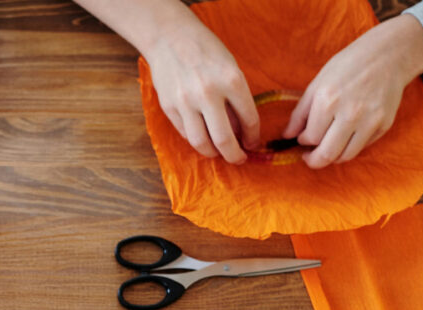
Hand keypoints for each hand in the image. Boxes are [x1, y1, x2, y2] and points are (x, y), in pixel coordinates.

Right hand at [143, 21, 259, 163]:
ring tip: (218, 152)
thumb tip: (242, 131)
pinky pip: (185, 133)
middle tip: (239, 159)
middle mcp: (208, 93)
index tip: (253, 143)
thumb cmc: (206, 50)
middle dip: (235, 155)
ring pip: (201, 142)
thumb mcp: (230, 68)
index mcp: (231, 80)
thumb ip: (236, 98)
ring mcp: (186, 102)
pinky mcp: (169, 107)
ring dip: (213, 153)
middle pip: (224, 139)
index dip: (254, 137)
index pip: (249, 119)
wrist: (170, 37)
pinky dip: (196, 139)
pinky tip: (202, 136)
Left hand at [283, 15, 422, 168]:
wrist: (388, 55)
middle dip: (313, 160)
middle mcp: (350, 113)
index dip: (303, 141)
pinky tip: (345, 136)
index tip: (302, 138)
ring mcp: (370, 121)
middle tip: (309, 157)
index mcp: (328, 100)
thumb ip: (300, 112)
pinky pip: (362, 147)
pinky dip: (350, 147)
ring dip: (332, 157)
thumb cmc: (348, 66)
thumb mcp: (317, 83)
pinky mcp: (384, 124)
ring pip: (345, 156)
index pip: (310, 138)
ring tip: (326, 148)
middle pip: (327, 154)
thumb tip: (287, 136)